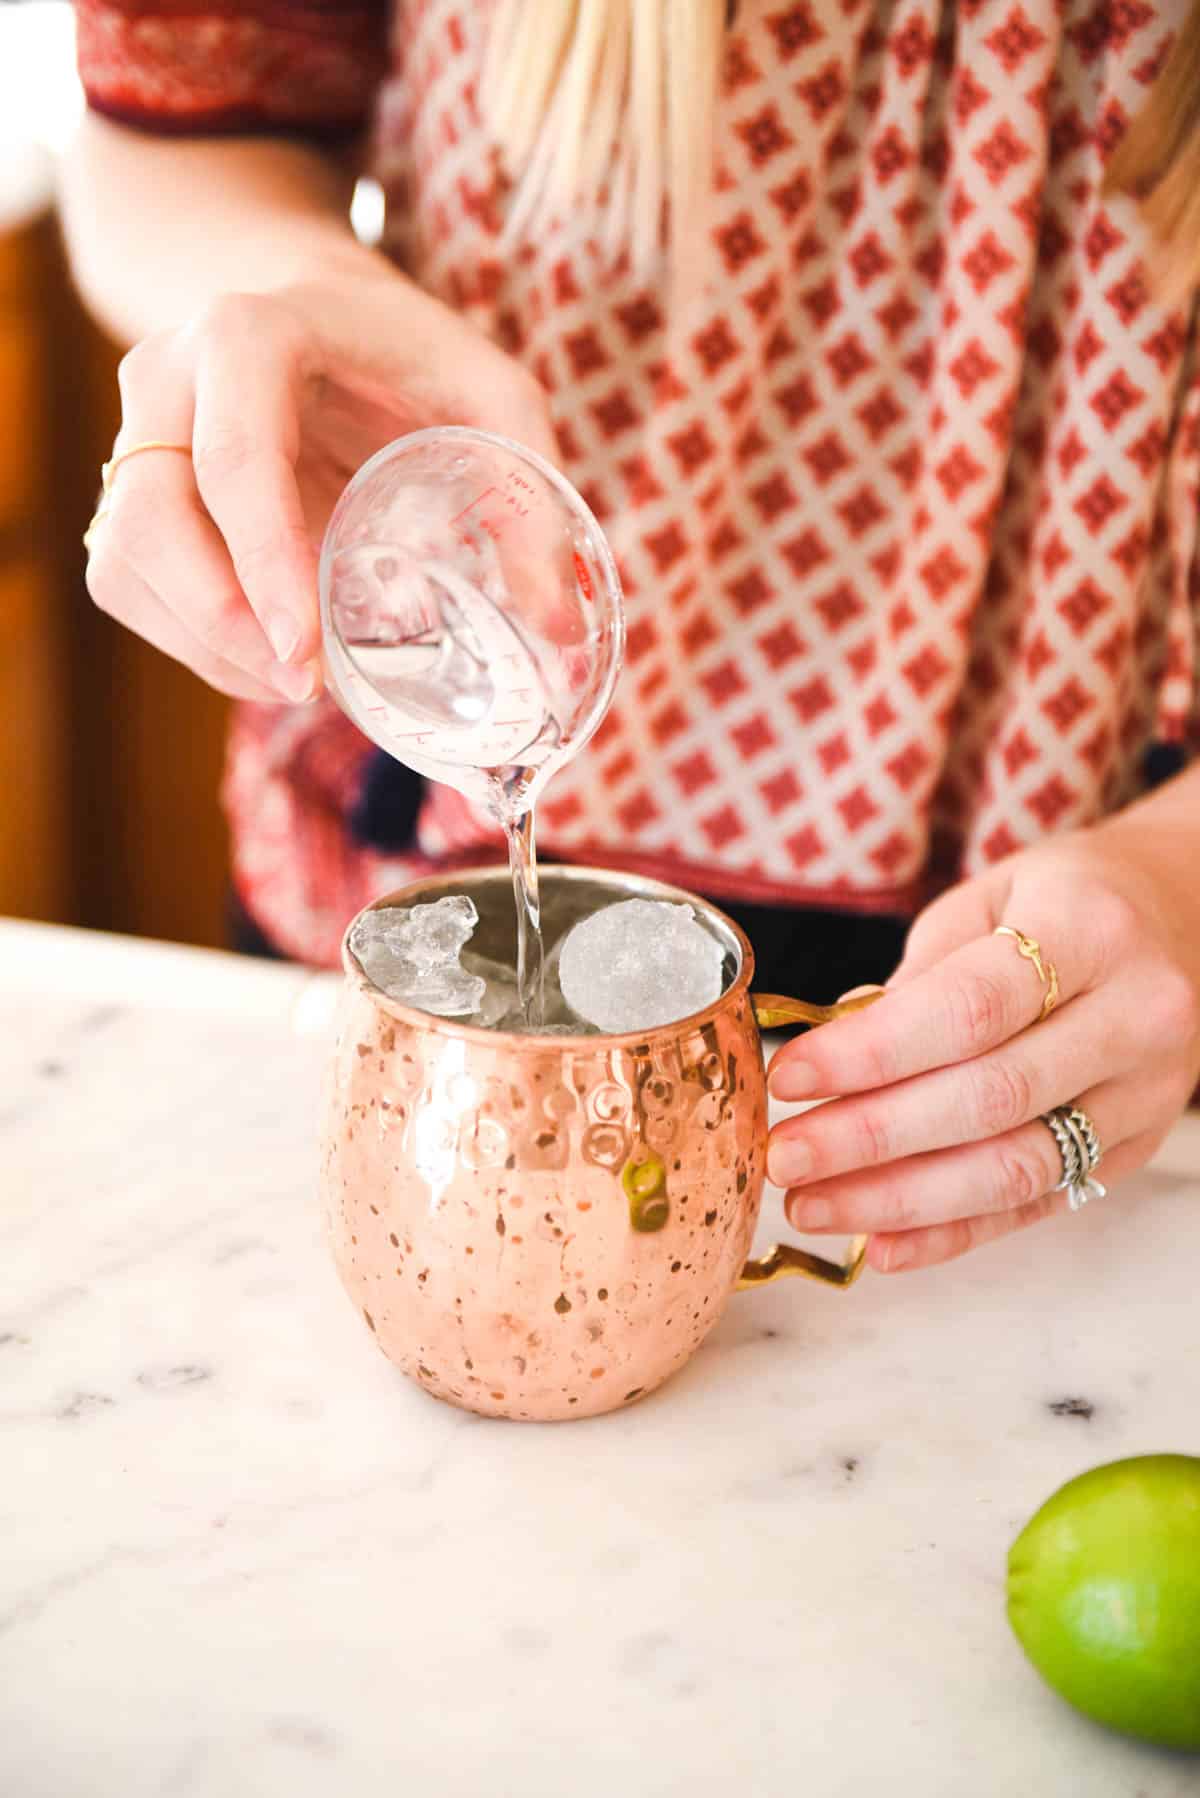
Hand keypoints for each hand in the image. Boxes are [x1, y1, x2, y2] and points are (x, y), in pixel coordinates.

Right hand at [84, 247, 559, 702]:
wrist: (313, 306)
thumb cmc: (406, 351)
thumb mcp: (490, 391)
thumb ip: (529, 493)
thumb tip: (556, 627)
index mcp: (248, 335)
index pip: (234, 458)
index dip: (262, 564)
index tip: (304, 654)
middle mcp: (167, 378)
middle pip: (150, 520)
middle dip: (220, 624)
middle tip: (307, 685)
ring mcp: (135, 435)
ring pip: (125, 562)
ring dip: (204, 644)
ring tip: (300, 679)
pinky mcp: (130, 491)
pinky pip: (128, 585)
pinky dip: (192, 642)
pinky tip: (266, 657)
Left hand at [766, 817, 1199, 1272]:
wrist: (1185, 917)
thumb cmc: (1066, 901)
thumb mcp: (989, 898)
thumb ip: (918, 977)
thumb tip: (830, 1053)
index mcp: (1087, 930)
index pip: (967, 1010)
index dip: (869, 1054)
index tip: (789, 1078)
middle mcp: (1134, 1015)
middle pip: (988, 1098)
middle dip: (869, 1137)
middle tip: (784, 1155)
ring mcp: (1144, 1093)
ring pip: (1014, 1167)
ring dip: (898, 1199)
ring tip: (810, 1205)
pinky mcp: (1135, 1149)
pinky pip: (1036, 1205)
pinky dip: (952, 1233)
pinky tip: (879, 1242)